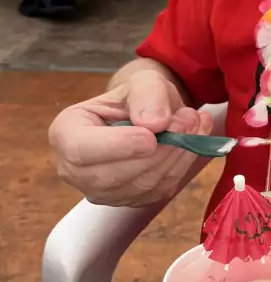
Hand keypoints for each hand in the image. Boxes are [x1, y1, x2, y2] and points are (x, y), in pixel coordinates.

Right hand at [48, 68, 211, 205]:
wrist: (150, 113)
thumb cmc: (137, 96)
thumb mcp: (142, 80)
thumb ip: (148, 95)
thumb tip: (155, 123)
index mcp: (66, 133)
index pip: (82, 150)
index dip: (117, 147)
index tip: (151, 137)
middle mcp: (76, 170)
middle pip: (113, 175)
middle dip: (158, 150)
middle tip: (187, 120)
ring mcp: (102, 191)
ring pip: (141, 185)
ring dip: (176, 155)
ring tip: (193, 123)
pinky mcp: (131, 201)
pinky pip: (158, 190)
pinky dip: (182, 166)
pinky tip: (193, 140)